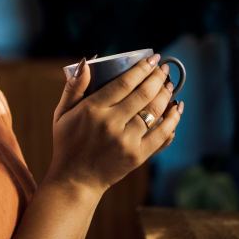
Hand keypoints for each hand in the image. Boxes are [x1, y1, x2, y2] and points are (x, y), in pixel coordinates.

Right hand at [46, 55, 183, 194]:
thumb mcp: (62, 113)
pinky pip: (161, 135)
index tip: (152, 59)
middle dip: (157, 78)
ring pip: (154, 112)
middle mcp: (111, 124)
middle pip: (142, 94)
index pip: (123, 83)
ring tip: (170, 84)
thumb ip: (73, 87)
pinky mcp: (137, 156)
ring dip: (165, 95)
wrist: (75, 179)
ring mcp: (126, 141)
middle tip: (163, 68)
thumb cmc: (67, 143)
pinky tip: (176, 109)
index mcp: (92, 110)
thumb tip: (86, 63)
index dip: (141, 68)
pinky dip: (172, 120)